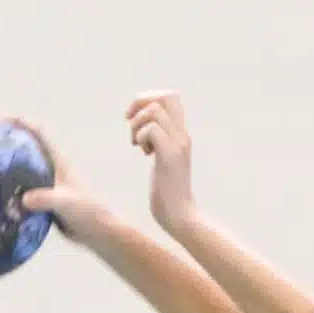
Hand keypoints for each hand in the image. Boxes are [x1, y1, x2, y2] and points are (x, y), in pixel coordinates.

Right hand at [9, 116, 118, 246]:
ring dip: (5, 164)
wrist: (98, 232)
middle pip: (27, 146)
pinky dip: (8, 187)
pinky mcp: (44, 199)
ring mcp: (47, 183)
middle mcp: (52, 167)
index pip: (39, 132)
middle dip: (7, 139)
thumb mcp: (66, 203)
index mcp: (59, 160)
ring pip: (23, 167)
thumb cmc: (88, 213)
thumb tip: (24, 199)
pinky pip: (22, 188)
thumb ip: (47, 198)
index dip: (20, 121)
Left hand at [124, 90, 194, 230]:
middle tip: (130, 123)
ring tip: (137, 144)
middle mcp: (182, 134)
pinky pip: (151, 129)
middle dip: (141, 103)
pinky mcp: (170, 156)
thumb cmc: (168, 194)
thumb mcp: (163, 161)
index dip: (148, 99)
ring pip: (154, 110)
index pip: (170, 96)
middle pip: (165, 96)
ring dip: (137, 124)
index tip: (134, 118)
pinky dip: (140, 137)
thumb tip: (142, 132)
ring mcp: (178, 144)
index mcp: (181, 134)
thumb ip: (158, 144)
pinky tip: (144, 154)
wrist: (180, 216)